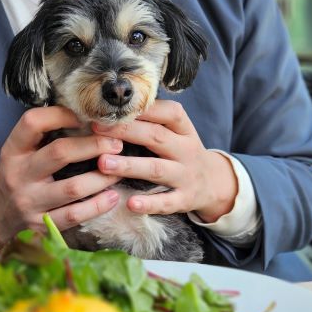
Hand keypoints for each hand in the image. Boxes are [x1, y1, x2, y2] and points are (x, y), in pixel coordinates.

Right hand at [0, 106, 122, 246]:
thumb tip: (84, 115)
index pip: (33, 122)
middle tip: (116, 143)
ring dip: (102, 177)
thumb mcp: (19, 153)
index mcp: (12, 151)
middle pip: (60, 153)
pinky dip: (98, 206)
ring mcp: (29, 201)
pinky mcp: (41, 224)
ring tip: (121, 169)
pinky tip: (113, 197)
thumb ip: (43, 136)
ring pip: (72, 187)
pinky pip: (75, 215)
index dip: (62, 115)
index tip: (86, 118)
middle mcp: (19, 174)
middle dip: (94, 145)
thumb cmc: (18, 176)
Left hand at [93, 100, 237, 222]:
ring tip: (103, 163)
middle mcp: (186, 150)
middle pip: (156, 137)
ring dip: (129, 166)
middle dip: (126, 131)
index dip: (142, 109)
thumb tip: (111, 110)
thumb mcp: (177, 133)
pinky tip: (130, 203)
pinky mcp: (184, 199)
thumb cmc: (182, 153)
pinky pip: (166, 202)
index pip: (168, 112)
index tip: (112, 108)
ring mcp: (186, 175)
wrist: (214, 184)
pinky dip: (149, 204)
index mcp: (184, 130)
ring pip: (156, 169)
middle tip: (97, 129)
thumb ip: (152, 122)